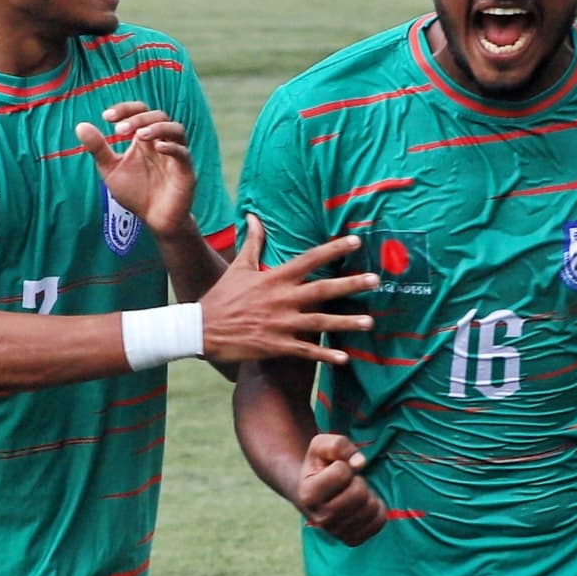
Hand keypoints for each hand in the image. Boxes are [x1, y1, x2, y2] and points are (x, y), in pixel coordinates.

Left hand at [80, 101, 195, 241]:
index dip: (125, 109)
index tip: (106, 117)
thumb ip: (98, 149)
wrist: (154, 220)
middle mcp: (162, 142)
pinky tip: (157, 148)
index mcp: (145, 139)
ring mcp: (175, 156)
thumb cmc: (135, 193)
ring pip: (176, 129)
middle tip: (120, 130)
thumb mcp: (111, 170)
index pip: (140, 111)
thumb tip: (80, 126)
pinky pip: (183, 153)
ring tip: (139, 135)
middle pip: (158, 116)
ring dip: (158, 127)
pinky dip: (171, 148)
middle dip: (138, 118)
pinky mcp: (185, 171)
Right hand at [200, 217, 376, 366]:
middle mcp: (281, 298)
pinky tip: (345, 358)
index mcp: (274, 277)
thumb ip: (252, 242)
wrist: (200, 329)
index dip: (334, 249)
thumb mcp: (238, 266)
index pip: (310, 259)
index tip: (356, 242)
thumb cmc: (221, 296)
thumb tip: (253, 216)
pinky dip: (324, 355)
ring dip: (346, 322)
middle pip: (322, 289)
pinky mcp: (275, 345)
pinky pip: (305, 350)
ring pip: (319, 322)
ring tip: (370, 322)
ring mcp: (280, 323)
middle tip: (376, 280)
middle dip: (350, 284)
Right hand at [292, 429, 390, 546]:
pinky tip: (363, 505)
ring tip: (354, 493)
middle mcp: (320, 519)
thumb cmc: (320, 466)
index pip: (342, 472)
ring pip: (371, 508)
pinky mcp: (352, 540)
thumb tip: (360, 463)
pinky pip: (379, 522)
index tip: (335, 469)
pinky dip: (377, 509)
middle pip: (358, 493)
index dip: (344, 465)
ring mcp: (337, 532)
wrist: (314, 494)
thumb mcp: (321, 445)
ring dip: (368, 495)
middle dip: (358, 481)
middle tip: (348, 482)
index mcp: (308, 495)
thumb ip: (338, 445)